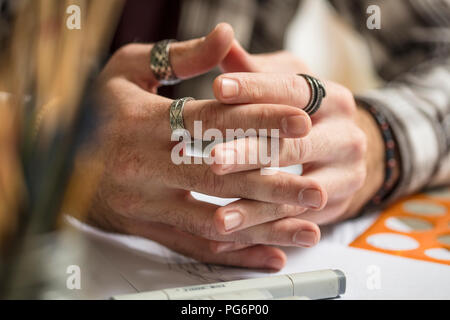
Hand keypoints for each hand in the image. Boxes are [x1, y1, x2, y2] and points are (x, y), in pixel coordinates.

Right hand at [85, 24, 324, 269]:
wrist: (58, 159)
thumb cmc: (98, 111)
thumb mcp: (128, 71)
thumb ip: (181, 57)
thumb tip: (227, 35)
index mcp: (145, 121)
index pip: (214, 120)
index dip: (261, 119)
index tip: (303, 120)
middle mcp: (147, 166)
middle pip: (222, 177)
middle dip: (275, 183)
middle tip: (316, 189)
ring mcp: (147, 203)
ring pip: (215, 221)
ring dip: (264, 225)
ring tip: (308, 225)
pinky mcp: (147, 228)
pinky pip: (195, 247)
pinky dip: (236, 254)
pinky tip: (271, 253)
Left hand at [208, 42, 384, 224]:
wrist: (353, 150)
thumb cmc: (308, 113)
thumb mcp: (290, 85)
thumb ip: (255, 71)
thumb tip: (221, 40)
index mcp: (330, 97)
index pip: (291, 89)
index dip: (254, 89)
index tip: (216, 90)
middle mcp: (344, 134)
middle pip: (294, 145)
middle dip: (252, 153)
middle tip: (214, 160)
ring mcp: (346, 174)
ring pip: (296, 193)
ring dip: (256, 206)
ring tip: (219, 217)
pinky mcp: (337, 206)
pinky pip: (297, 223)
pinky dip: (264, 231)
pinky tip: (232, 237)